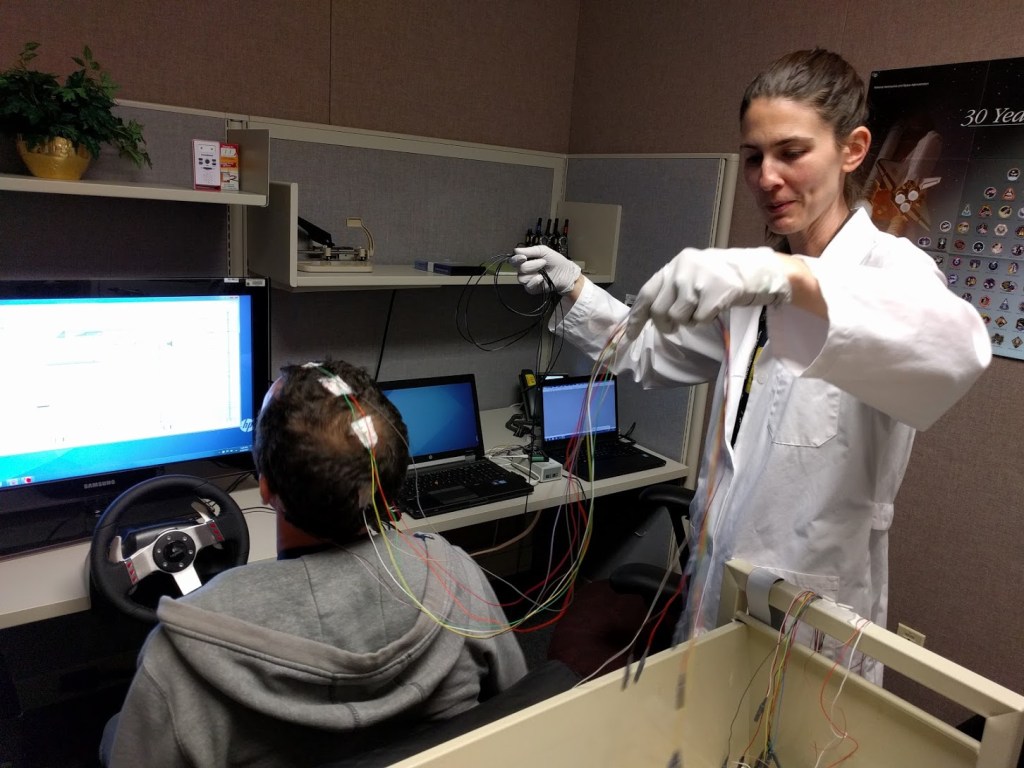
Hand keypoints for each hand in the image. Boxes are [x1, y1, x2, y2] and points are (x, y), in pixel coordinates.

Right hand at [510, 245, 580, 294]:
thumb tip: (516, 250)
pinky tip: (541, 278)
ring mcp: (528, 279)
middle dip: (531, 264)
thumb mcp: (544, 251)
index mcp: (526, 260)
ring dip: (534, 272)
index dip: (516, 259)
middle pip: (519, 268)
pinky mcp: (531, 288)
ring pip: (521, 277)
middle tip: (543, 262)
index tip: (523, 257)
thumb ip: (530, 250)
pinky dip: (534, 281)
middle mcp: (525, 270)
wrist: (566, 273)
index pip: (514, 259)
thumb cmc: (556, 261)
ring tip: (543, 271)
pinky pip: (527, 286)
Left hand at [625, 247, 791, 337]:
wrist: (754, 270)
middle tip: (675, 326)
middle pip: (659, 311)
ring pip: (678, 318)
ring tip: (700, 310)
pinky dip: (705, 320)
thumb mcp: (691, 273)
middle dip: (664, 325)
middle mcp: (682, 271)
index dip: (636, 317)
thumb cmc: (719, 275)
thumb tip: (649, 313)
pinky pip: (699, 320)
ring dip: (688, 322)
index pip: (646, 294)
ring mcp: (698, 283)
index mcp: (673, 266)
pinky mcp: (714, 295)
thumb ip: (671, 288)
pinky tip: (715, 308)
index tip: (629, 334)